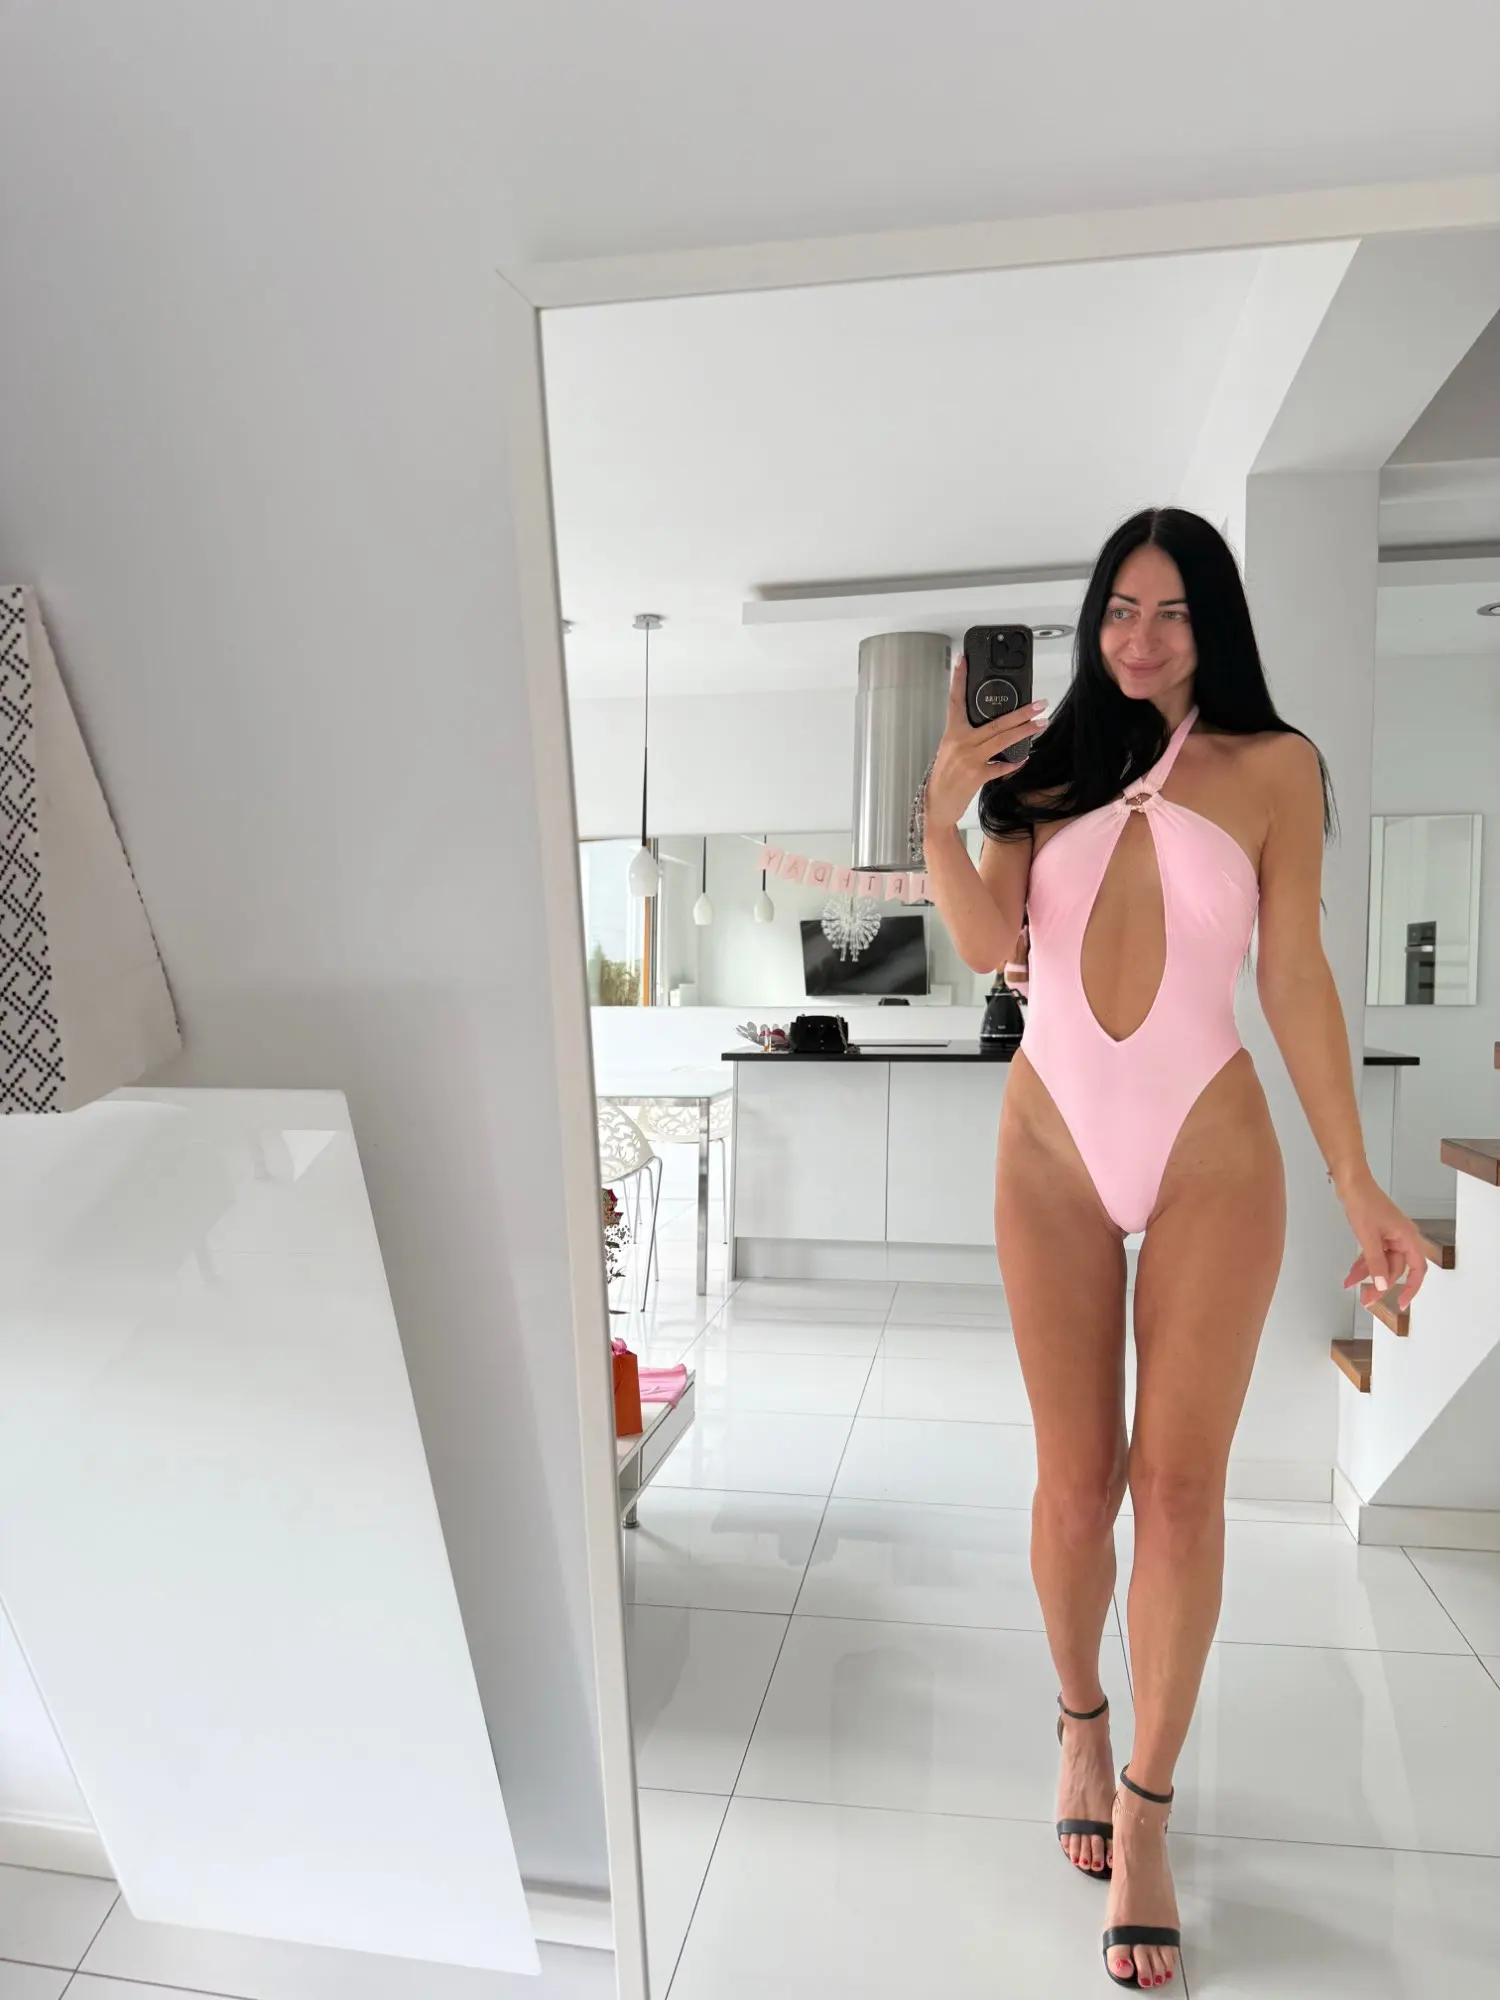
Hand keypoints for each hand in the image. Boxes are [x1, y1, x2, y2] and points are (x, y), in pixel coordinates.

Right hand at [922, 658, 1048, 831]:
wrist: (937, 804)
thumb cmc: (945, 776)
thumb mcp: (951, 750)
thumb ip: (969, 737)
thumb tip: (995, 728)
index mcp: (952, 733)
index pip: (955, 701)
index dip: (958, 679)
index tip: (964, 659)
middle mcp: (960, 743)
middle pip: (995, 723)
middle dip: (1020, 712)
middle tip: (1039, 704)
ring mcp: (969, 760)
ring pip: (1001, 740)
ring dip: (1024, 732)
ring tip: (1040, 724)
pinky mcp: (976, 776)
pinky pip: (1000, 767)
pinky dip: (1012, 763)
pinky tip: (1024, 758)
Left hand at [1339, 1174, 1428, 1311]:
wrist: (1351, 1182)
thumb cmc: (1364, 1203)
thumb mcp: (1369, 1237)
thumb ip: (1376, 1263)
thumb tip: (1382, 1285)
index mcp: (1407, 1238)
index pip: (1417, 1269)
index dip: (1412, 1288)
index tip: (1401, 1303)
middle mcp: (1402, 1238)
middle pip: (1396, 1269)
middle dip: (1381, 1284)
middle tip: (1366, 1299)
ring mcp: (1389, 1236)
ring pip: (1382, 1263)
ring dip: (1369, 1276)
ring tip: (1353, 1288)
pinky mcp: (1377, 1234)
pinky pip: (1373, 1254)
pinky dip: (1363, 1264)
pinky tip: (1351, 1276)